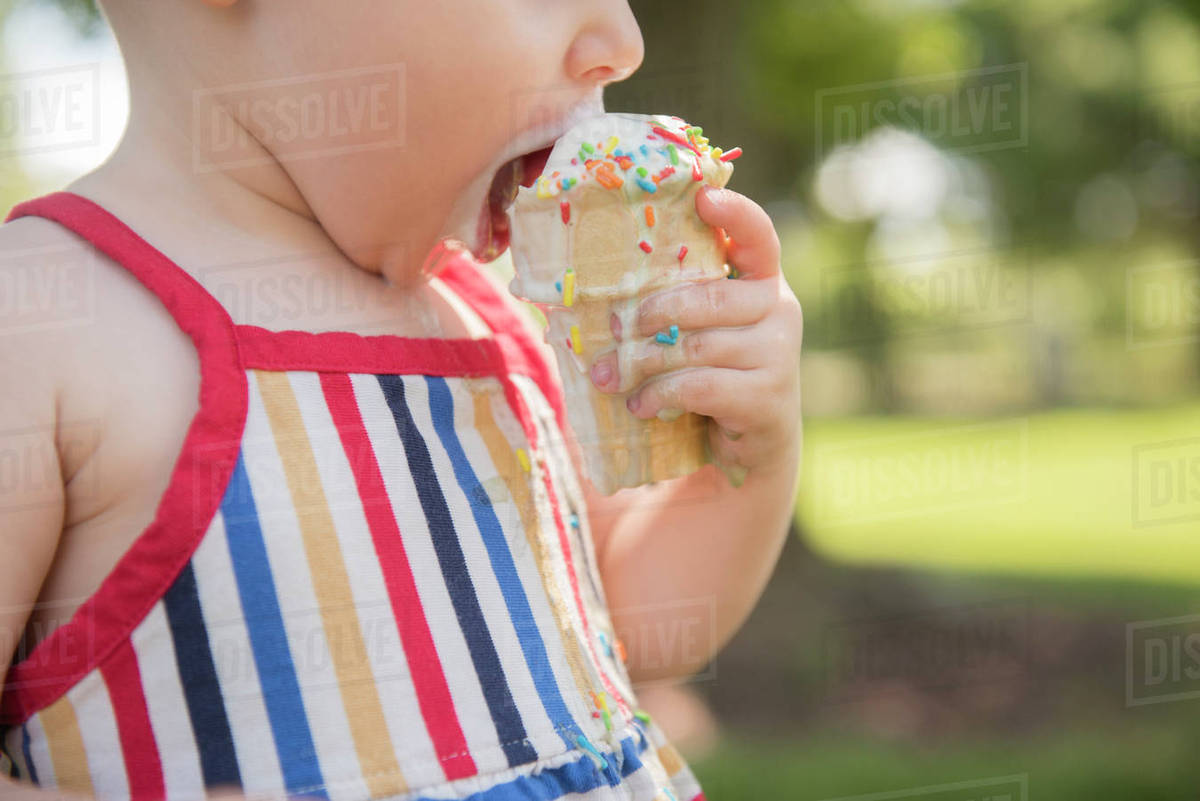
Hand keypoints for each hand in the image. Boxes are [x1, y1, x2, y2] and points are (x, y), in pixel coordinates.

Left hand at [587, 185, 802, 485]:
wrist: (750, 445)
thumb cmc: (712, 374)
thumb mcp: (700, 331)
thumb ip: (675, 304)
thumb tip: (595, 291)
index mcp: (762, 281)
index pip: (758, 235)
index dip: (735, 213)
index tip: (703, 197)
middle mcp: (780, 310)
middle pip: (708, 299)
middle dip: (651, 314)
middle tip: (615, 330)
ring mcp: (779, 354)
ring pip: (697, 346)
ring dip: (643, 362)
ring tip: (609, 378)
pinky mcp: (768, 398)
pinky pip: (701, 386)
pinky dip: (660, 394)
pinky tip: (639, 405)